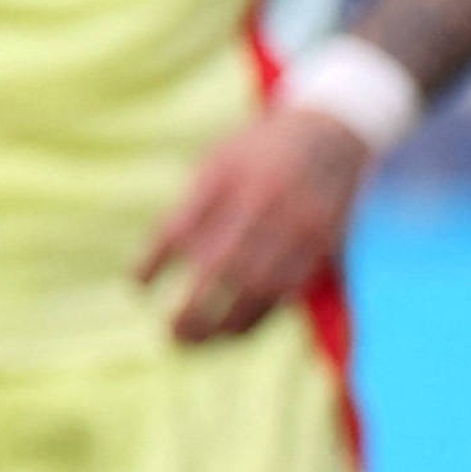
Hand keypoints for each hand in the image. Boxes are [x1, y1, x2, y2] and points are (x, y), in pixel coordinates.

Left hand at [138, 105, 365, 344]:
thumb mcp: (218, 159)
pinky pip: (288, 290)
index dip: (154, 262)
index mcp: (227, 176)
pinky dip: (257, 316)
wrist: (334, 130)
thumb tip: (157, 260)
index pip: (180, 228)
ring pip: (258, 287)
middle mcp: (264, 201)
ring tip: (192, 342)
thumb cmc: (259, 151)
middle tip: (168, 332)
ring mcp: (297, 223)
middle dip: (192, 307)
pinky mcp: (322, 241)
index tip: (136, 285)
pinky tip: (230, 332)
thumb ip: (191, 204)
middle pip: (221, 265)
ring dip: (223, 323)